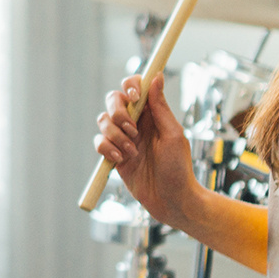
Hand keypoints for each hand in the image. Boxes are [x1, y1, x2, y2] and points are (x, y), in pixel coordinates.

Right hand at [93, 73, 195, 224]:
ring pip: (103, 121)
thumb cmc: (179, 168)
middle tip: (132, 129)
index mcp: (152, 114)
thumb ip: (161, 106)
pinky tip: (120, 159)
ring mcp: (122, 139)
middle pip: (113, 100)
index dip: (130, 86)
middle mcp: (135, 123)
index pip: (135, 88)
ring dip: (115, 135)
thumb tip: (156, 77)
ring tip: (132, 151)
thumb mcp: (173, 134)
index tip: (135, 97)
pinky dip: (106, 148)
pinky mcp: (113, 155)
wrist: (171, 200)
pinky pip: (99, 142)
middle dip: (118, 113)